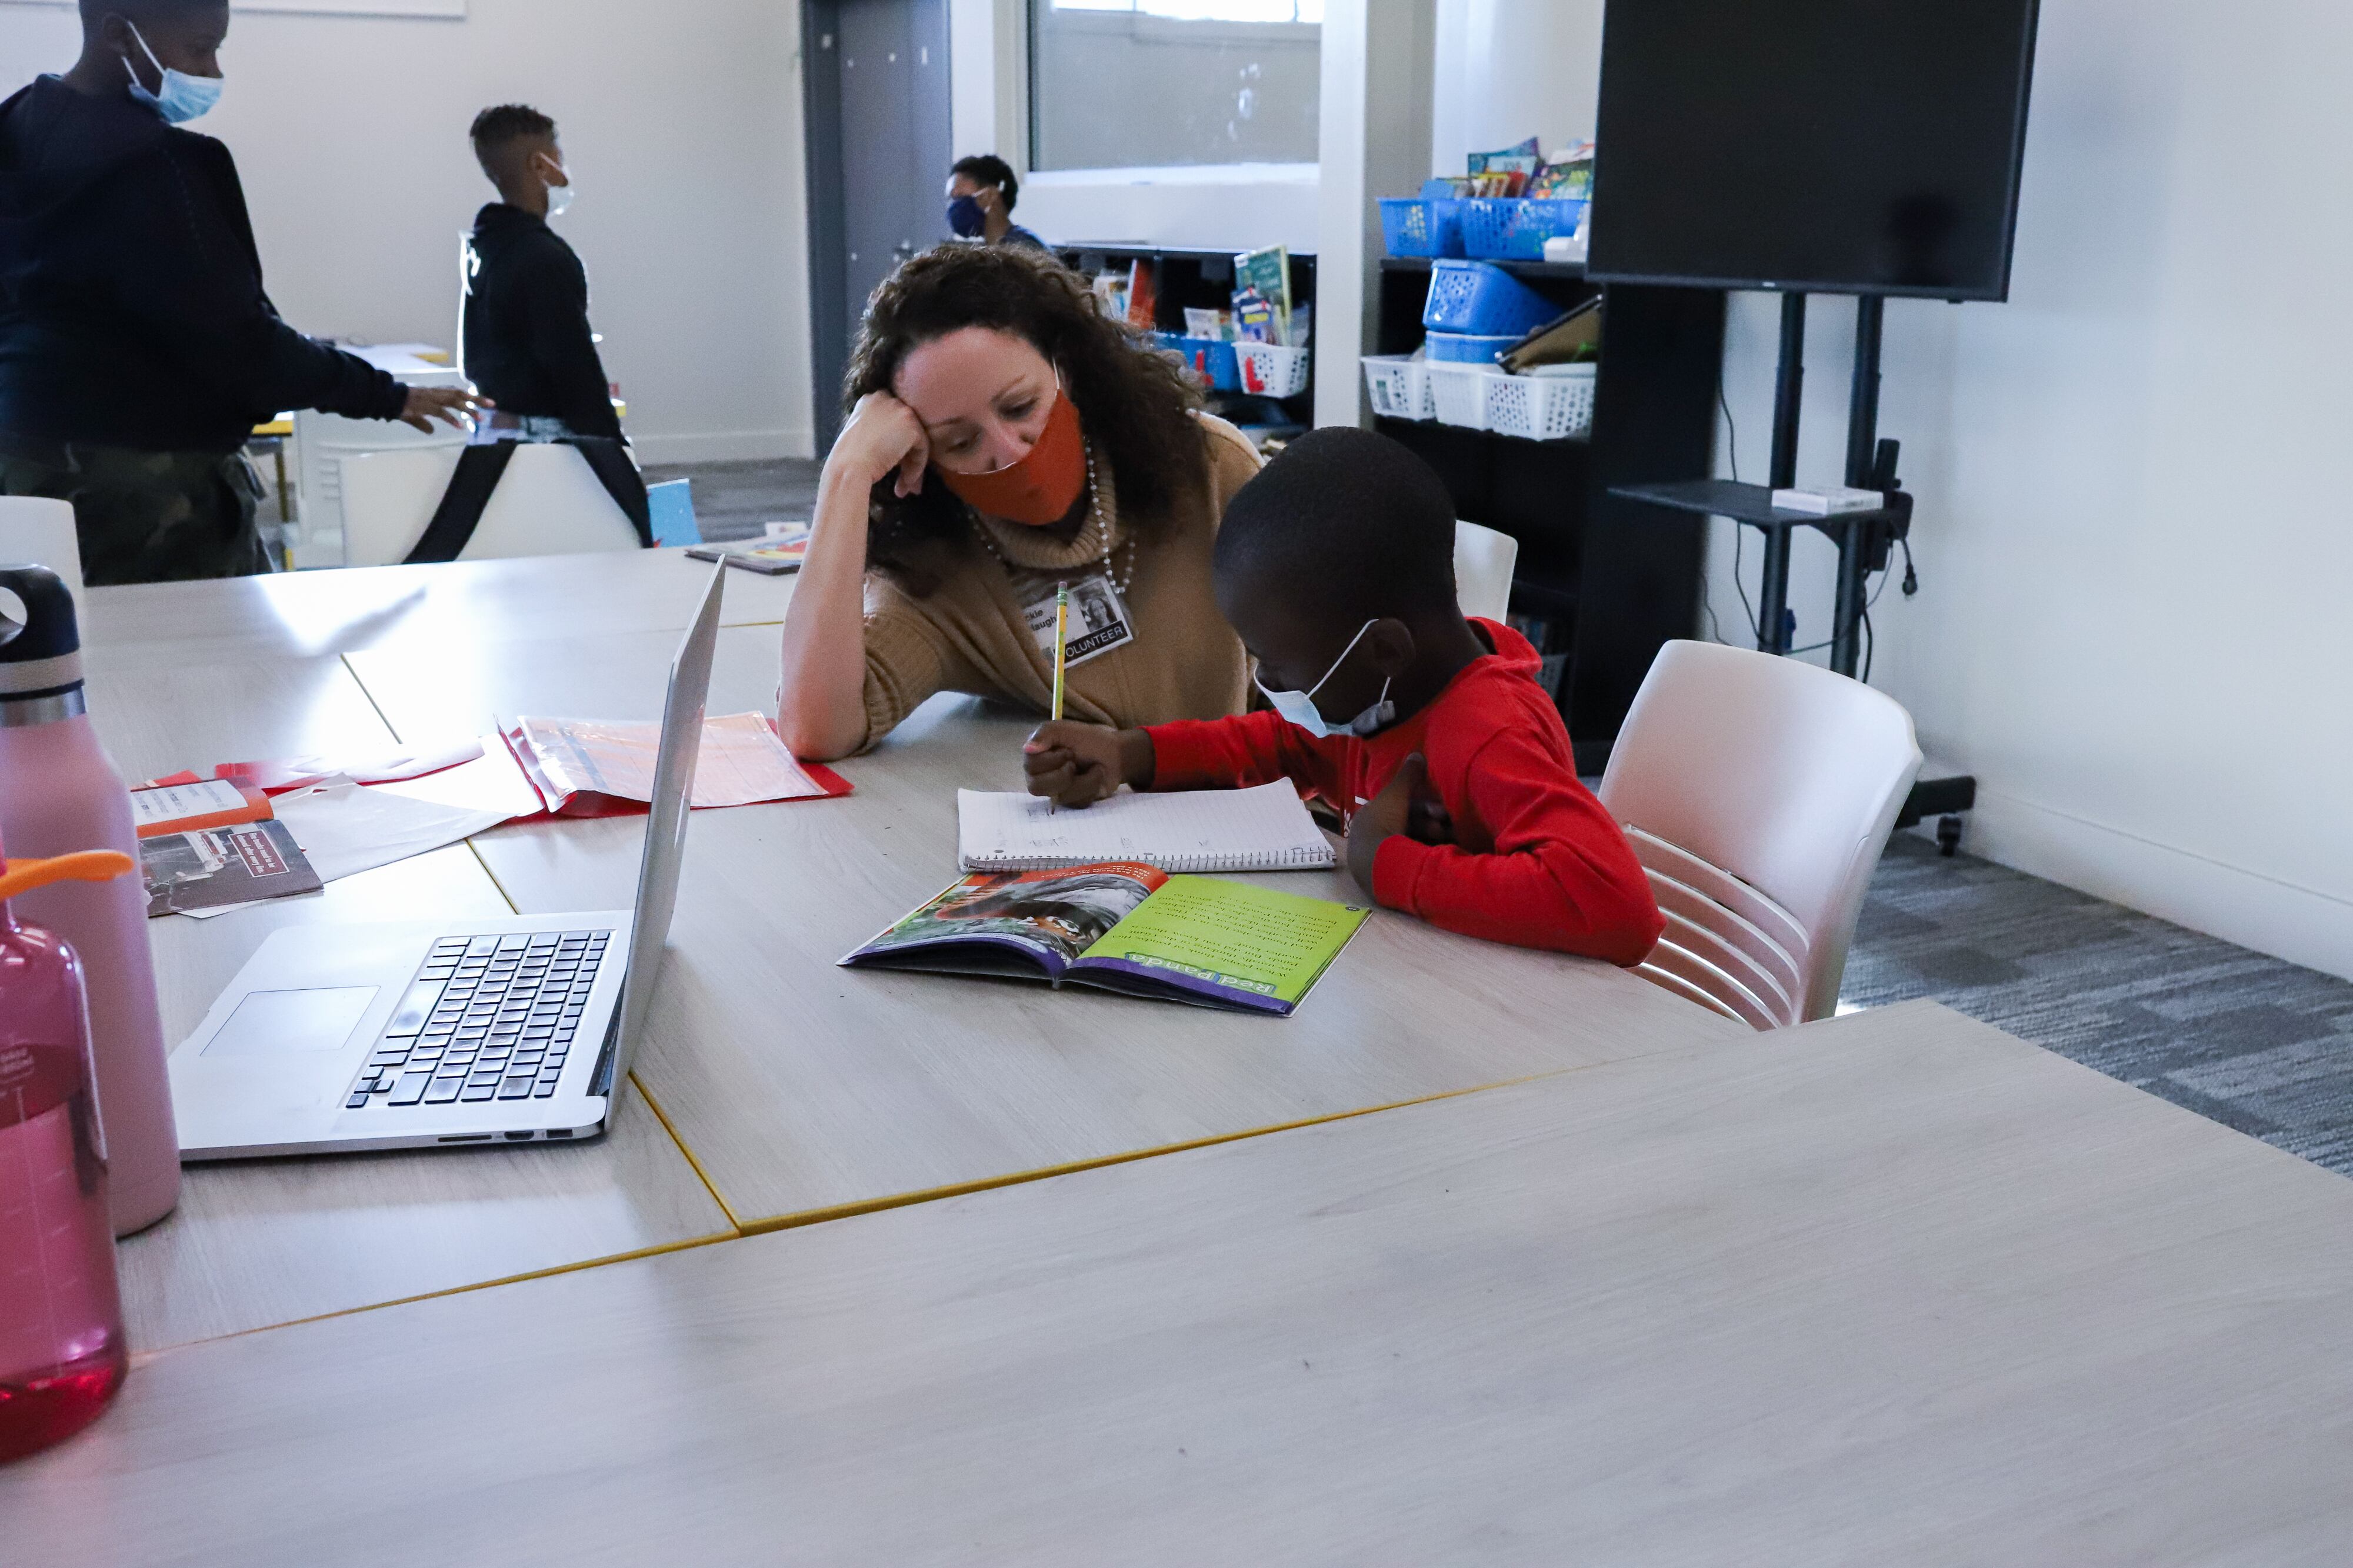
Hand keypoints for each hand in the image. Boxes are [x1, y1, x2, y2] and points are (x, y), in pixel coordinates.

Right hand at [401, 385, 485, 433]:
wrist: (387, 399)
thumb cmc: (400, 405)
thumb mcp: (415, 416)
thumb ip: (424, 424)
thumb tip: (431, 431)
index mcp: (435, 393)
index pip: (457, 392)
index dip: (471, 396)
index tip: (484, 401)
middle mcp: (435, 394)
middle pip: (460, 394)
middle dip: (477, 399)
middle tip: (492, 405)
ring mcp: (431, 399)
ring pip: (454, 401)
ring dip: (468, 410)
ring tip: (480, 418)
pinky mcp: (425, 406)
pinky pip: (441, 412)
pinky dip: (451, 419)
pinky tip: (460, 426)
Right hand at [827, 391, 929, 499]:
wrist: (848, 467)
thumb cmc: (848, 460)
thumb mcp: (860, 436)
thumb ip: (878, 432)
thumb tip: (896, 446)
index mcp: (870, 400)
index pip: (892, 419)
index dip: (895, 443)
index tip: (893, 464)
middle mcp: (886, 398)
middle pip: (905, 428)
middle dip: (906, 456)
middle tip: (903, 479)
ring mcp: (900, 410)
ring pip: (916, 439)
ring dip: (911, 465)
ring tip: (903, 486)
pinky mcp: (911, 426)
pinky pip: (922, 449)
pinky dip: (916, 468)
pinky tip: (905, 483)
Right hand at [1023, 722, 1152, 808]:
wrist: (1117, 755)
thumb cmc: (1090, 740)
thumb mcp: (1067, 729)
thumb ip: (1045, 733)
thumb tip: (1027, 748)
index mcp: (1036, 756)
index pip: (1030, 767)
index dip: (1051, 761)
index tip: (1068, 751)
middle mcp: (1041, 776)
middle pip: (1038, 787)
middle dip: (1064, 775)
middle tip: (1076, 763)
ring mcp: (1056, 791)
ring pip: (1061, 796)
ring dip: (1085, 780)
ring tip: (1093, 769)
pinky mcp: (1072, 802)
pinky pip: (1076, 804)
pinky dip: (1091, 789)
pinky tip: (1096, 780)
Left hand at [1346, 753, 1441, 892]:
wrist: (1380, 866)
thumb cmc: (1384, 824)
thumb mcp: (1396, 794)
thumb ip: (1408, 775)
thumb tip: (1417, 754)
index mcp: (1369, 820)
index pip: (1399, 809)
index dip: (1422, 806)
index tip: (1439, 809)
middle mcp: (1372, 840)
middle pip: (1408, 827)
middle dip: (1430, 823)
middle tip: (1446, 824)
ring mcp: (1381, 861)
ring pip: (1414, 844)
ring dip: (1433, 838)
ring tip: (1449, 838)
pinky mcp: (1391, 879)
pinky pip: (1414, 860)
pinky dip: (1430, 853)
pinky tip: (1444, 852)